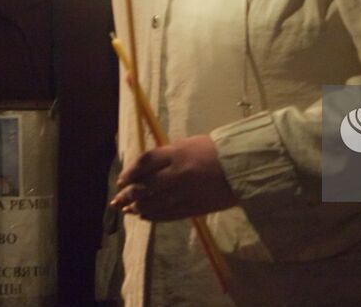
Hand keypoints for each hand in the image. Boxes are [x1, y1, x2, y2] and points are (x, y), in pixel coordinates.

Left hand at [110, 134, 237, 220]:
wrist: (244, 166)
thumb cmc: (218, 150)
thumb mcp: (190, 144)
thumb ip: (169, 155)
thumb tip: (148, 167)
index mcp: (176, 154)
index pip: (144, 163)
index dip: (129, 172)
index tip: (121, 179)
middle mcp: (177, 174)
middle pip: (145, 186)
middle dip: (128, 194)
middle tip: (117, 199)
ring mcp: (185, 193)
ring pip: (154, 203)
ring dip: (138, 208)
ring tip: (127, 210)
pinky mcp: (193, 207)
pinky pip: (168, 214)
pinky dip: (154, 216)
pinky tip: (145, 216)